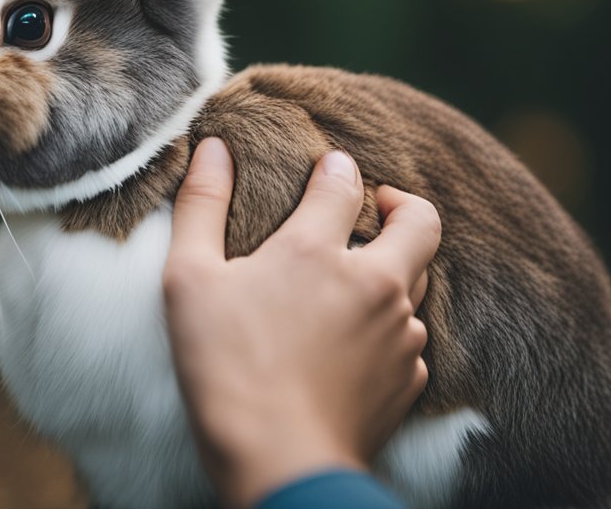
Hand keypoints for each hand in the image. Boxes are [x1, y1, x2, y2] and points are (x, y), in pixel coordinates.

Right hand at [163, 138, 440, 508]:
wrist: (277, 462)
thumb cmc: (224, 367)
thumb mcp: (190, 279)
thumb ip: (202, 205)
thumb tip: (213, 147)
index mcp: (317, 250)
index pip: (343, 182)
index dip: (335, 169)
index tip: (327, 171)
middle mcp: (373, 283)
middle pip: (421, 223)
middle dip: (405, 206)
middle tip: (379, 208)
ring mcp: (399, 334)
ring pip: (417, 283)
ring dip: (394, 271)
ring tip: (355, 283)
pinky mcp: (408, 379)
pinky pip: (411, 337)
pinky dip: (389, 328)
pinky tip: (355, 343)